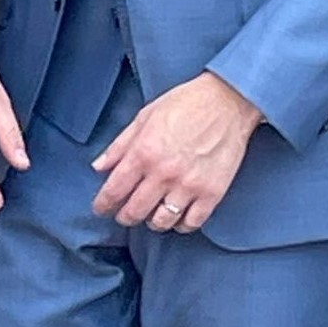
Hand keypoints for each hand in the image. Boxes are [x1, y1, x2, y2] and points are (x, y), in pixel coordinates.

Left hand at [92, 72, 263, 232]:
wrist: (228, 101)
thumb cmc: (187, 104)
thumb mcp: (144, 117)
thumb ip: (119, 146)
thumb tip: (99, 167)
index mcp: (143, 153)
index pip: (114, 190)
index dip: (103, 204)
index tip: (101, 208)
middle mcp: (163, 173)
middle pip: (134, 211)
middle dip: (124, 217)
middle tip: (123, 214)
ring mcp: (188, 185)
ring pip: (161, 222)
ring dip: (151, 222)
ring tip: (150, 215)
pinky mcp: (212, 193)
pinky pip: (191, 222)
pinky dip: (181, 224)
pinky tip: (177, 217)